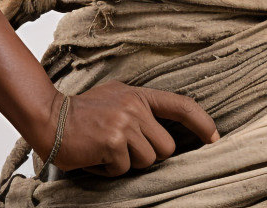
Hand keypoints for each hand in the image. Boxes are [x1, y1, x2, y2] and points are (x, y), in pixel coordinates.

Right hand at [39, 81, 220, 176]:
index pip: (181, 105)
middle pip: (166, 147)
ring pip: (148, 161)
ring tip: (108, 151)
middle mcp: (136, 107)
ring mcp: (126, 124)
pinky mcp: (113, 143)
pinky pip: (124, 170)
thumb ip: (140, 108)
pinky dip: (110, 171)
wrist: (51, 116)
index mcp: (140, 95)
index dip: (202, 122)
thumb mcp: (117, 96)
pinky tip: (96, 157)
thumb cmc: (84, 111)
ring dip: (128, 164)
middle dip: (150, 155)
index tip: (215, 138)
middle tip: (125, 150)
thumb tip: (161, 127)